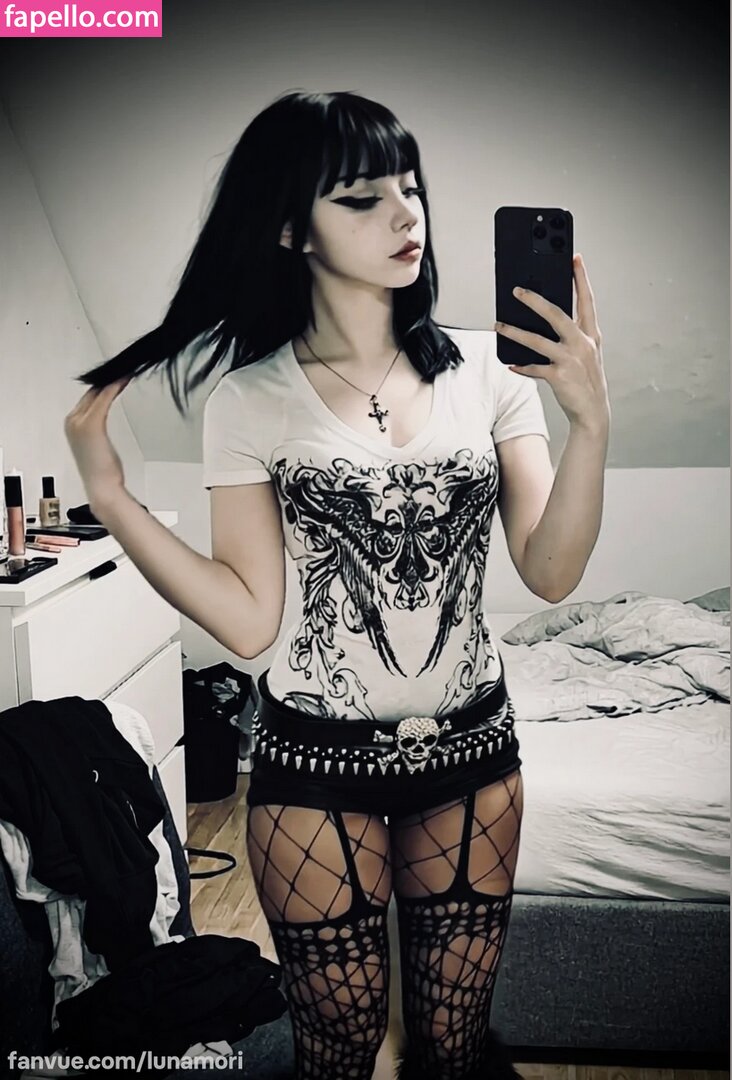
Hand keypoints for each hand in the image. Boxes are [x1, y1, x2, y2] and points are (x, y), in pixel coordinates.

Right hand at [64, 377, 131, 511]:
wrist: (102, 488)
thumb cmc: (103, 473)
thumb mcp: (99, 446)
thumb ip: (98, 432)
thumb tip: (104, 423)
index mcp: (72, 425)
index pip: (88, 398)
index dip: (104, 386)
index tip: (118, 378)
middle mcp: (72, 421)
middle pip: (92, 392)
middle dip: (108, 380)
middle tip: (125, 370)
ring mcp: (79, 422)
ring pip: (98, 392)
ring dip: (113, 380)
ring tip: (127, 372)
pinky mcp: (92, 424)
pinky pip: (105, 398)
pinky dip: (115, 387)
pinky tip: (124, 379)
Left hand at [494, 254, 608, 428]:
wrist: (593, 412)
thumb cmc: (587, 380)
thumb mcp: (586, 353)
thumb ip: (572, 334)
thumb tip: (546, 316)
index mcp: (591, 335)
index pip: (587, 300)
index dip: (581, 278)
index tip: (575, 258)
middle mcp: (582, 344)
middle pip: (556, 314)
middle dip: (535, 300)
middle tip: (517, 290)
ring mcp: (570, 360)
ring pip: (537, 340)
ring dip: (515, 332)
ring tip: (499, 325)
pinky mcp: (559, 376)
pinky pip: (534, 367)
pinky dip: (521, 366)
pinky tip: (510, 363)